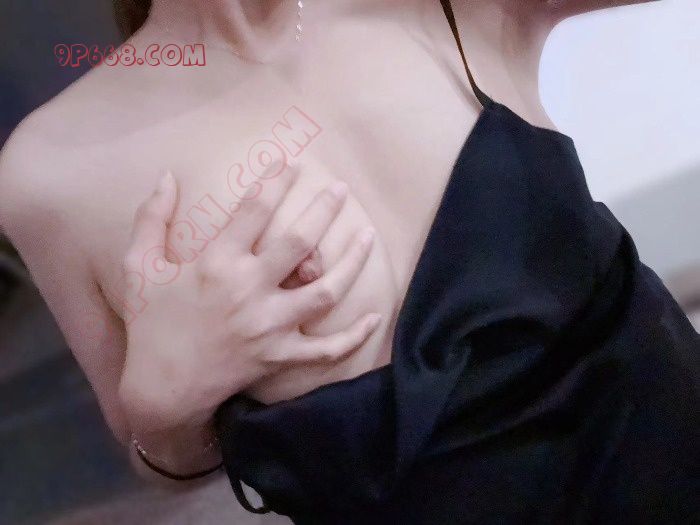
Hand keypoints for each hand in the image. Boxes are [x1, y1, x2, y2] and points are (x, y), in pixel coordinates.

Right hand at [118, 163, 380, 431]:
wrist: (161, 388)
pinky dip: (354, 336)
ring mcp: (269, 326)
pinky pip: (326, 349)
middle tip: (341, 188)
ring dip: (352, 262)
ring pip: (325, 290)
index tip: (290, 164)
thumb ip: (151, 218)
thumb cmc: (150, 324)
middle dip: (324, 209)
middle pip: (299, 241)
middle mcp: (249, 290)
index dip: (275, 180)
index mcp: (216, 262)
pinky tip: (375, 317)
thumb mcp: (139, 266)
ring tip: (368, 236)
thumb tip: (166, 176)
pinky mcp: (280, 357)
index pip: (254, 209)